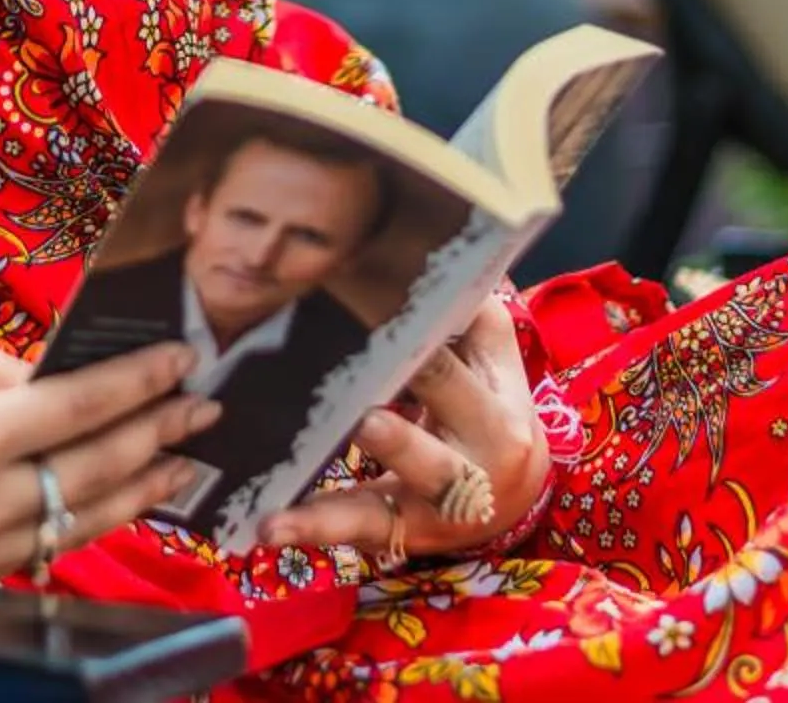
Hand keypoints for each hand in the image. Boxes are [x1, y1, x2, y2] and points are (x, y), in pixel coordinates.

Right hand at [0, 325, 219, 578]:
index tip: (184, 359)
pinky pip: (44, 545)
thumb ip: (12, 368)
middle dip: (157, 433)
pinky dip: (88, 518)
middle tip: (204, 407)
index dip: (141, 383)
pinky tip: (120, 495)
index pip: (82, 408)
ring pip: (81, 520)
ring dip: (140, 488)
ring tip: (184, 460)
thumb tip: (78, 377)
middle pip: (95, 469)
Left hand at [254, 295, 549, 561]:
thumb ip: (468, 315)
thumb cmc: (491, 408)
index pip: (452, 376)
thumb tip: (437, 257)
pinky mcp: (400, 532)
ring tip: (283, 505)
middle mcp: (470, 468)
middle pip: (427, 448)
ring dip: (330, 509)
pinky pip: (355, 530)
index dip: (413, 354)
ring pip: (380, 507)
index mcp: (496, 412)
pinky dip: (311, 530)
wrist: (519, 498)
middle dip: (393, 435)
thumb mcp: (494, 362)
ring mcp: (433, 508)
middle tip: (356, 415)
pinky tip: (268, 527)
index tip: (364, 325)